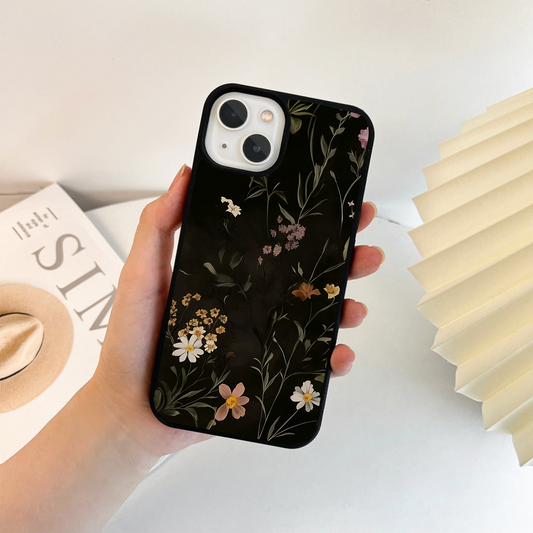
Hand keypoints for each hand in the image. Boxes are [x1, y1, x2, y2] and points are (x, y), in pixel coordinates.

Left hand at [90, 165, 383, 456]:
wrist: (132, 407)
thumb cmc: (135, 339)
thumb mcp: (143, 273)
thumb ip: (158, 224)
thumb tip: (186, 173)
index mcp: (231, 275)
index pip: (276, 242)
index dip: (306, 222)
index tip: (335, 201)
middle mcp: (253, 303)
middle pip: (306, 275)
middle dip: (342, 257)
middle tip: (363, 244)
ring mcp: (262, 338)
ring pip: (316, 317)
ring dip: (344, 307)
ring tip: (354, 303)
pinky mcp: (266, 375)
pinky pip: (308, 366)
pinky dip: (330, 361)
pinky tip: (339, 354)